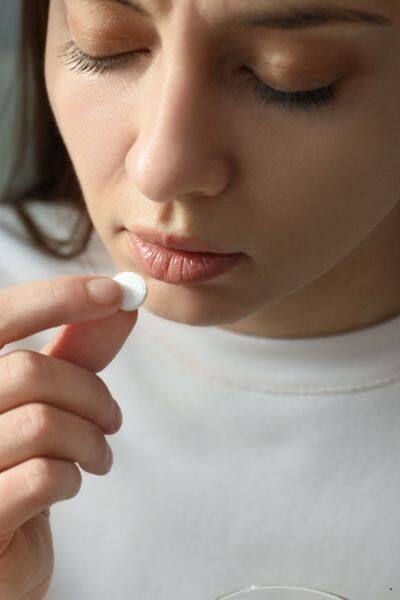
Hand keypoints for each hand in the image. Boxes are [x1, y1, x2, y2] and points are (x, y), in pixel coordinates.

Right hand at [0, 275, 137, 599]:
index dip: (57, 297)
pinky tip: (66, 486)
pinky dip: (72, 478)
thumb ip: (75, 351)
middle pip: (30, 372)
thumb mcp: (43, 400)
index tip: (116, 292)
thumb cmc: (18, 464)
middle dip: (92, 395)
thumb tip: (123, 298)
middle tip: (114, 420)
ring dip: (91, 441)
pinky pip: (41, 477)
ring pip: (43, 423)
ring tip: (98, 457)